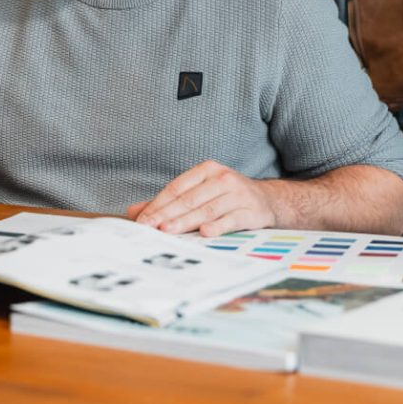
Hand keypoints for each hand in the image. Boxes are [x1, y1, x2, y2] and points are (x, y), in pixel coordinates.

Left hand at [127, 161, 278, 236]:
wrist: (269, 201)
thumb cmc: (227, 197)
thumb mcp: (200, 192)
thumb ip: (169, 202)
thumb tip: (134, 211)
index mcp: (206, 170)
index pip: (176, 188)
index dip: (158, 204)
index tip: (142, 220)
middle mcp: (222, 178)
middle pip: (189, 199)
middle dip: (166, 214)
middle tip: (149, 228)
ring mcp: (238, 194)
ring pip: (206, 209)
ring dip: (186, 221)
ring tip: (168, 231)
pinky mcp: (251, 211)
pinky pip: (231, 219)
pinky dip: (218, 226)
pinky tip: (204, 233)